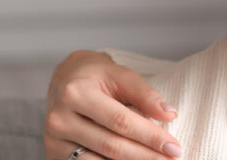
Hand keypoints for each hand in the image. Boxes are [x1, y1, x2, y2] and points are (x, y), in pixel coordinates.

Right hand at [44, 50, 182, 159]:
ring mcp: (53, 139)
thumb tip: (169, 114)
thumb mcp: (122, 75)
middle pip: (111, 145)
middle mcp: (60, 119)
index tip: (174, 147)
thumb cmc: (97, 76)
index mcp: (76, 93)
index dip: (150, 136)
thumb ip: (145, 94)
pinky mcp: (53, 153)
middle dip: (145, 156)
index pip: (120, 121)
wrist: (64, 78)